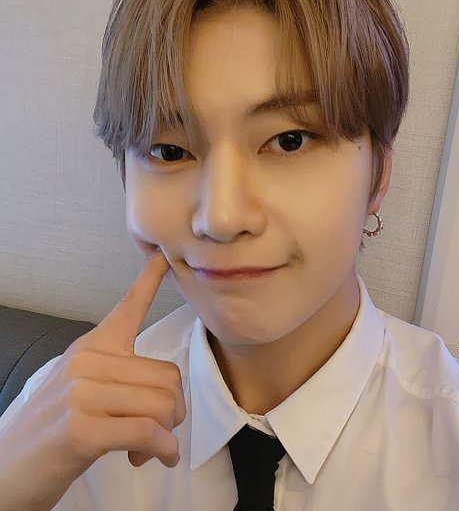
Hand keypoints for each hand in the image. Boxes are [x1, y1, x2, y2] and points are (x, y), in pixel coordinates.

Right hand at [0, 251, 185, 510]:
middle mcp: (86, 362)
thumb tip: (169, 396)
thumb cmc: (53, 431)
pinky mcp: (81, 429)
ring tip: (146, 446)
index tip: (162, 257)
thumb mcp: (82, 390)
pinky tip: (157, 457)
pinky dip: (162, 449)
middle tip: (156, 431)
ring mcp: (81, 393)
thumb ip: (121, 379)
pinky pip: (147, 431)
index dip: (148, 280)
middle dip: (173, 411)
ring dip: (166, 433)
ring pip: (162, 404)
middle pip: (167, 377)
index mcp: (90, 348)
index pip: (127, 308)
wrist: (6, 472)